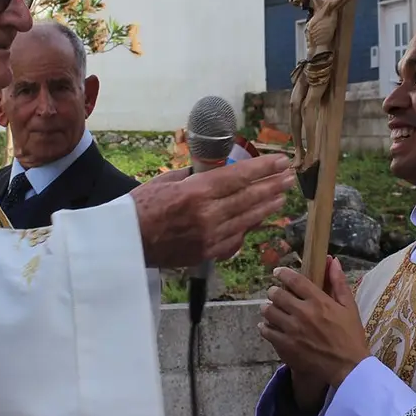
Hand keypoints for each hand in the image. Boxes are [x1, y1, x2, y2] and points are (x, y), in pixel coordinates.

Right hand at [130, 154, 293, 268]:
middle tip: (290, 177)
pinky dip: (249, 227)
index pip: (239, 177)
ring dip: (268, 207)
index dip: (264, 169)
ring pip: (248, 219)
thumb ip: (196, 176)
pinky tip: (260, 220)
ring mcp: (209, 237)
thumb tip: (216, 170)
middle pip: (249, 197)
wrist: (125, 242)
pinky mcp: (207, 254)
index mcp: (196, 192)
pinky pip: (236, 239)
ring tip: (282, 197)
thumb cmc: (140, 206)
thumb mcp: (167, 180)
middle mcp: (207, 214)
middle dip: (273, 186)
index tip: (282, 161)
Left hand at [259, 257, 369, 387]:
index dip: (282, 273)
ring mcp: (292, 330)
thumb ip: (338, 283)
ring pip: (268, 312)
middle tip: (275, 294)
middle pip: (276, 294)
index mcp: (318, 301)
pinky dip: (265, 327)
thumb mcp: (349, 307)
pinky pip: (266, 331)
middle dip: (274, 292)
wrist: (348, 368)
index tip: (277, 273)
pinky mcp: (285, 346)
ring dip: (268, 308)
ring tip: (271, 310)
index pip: (294, 280)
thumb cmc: (350, 336)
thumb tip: (333, 260)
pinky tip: (269, 327)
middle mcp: (302, 313)